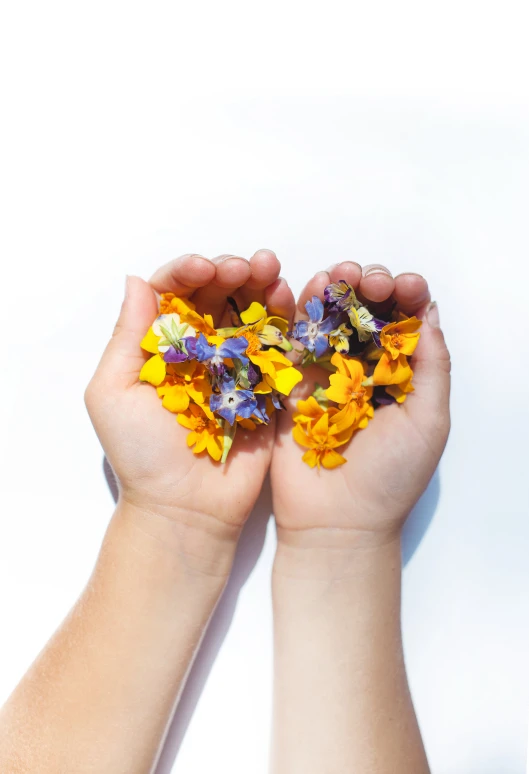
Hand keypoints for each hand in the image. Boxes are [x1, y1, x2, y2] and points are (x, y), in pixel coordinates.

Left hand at [85, 250, 294, 545]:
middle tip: (247, 266)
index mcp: (160, 345)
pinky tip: (289, 299)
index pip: (173, 293)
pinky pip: (278, 345)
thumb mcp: (114, 392)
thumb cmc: (142, 455)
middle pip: (216, 295)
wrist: (186, 507)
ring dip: (261, 286)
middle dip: (232, 272)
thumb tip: (136, 278)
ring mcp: (235, 366)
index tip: (204, 268)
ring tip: (272, 271)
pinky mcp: (266, 386)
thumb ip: (128, 336)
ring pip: (249, 312)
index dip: (188, 272)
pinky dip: (285, 319)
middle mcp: (199, 349)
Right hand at [271, 262, 450, 545]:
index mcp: (401, 375)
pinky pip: (296, 338)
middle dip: (371, 287)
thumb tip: (430, 314)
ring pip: (331, 317)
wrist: (337, 521)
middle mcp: (363, 368)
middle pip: (367, 312)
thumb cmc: (391, 478)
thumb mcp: (429, 421)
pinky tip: (313, 287)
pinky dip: (303, 309)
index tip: (407, 286)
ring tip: (342, 273)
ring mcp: (325, 373)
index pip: (406, 323)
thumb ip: (432, 367)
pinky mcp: (291, 382)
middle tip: (371, 281)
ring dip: (337, 289)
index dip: (407, 297)